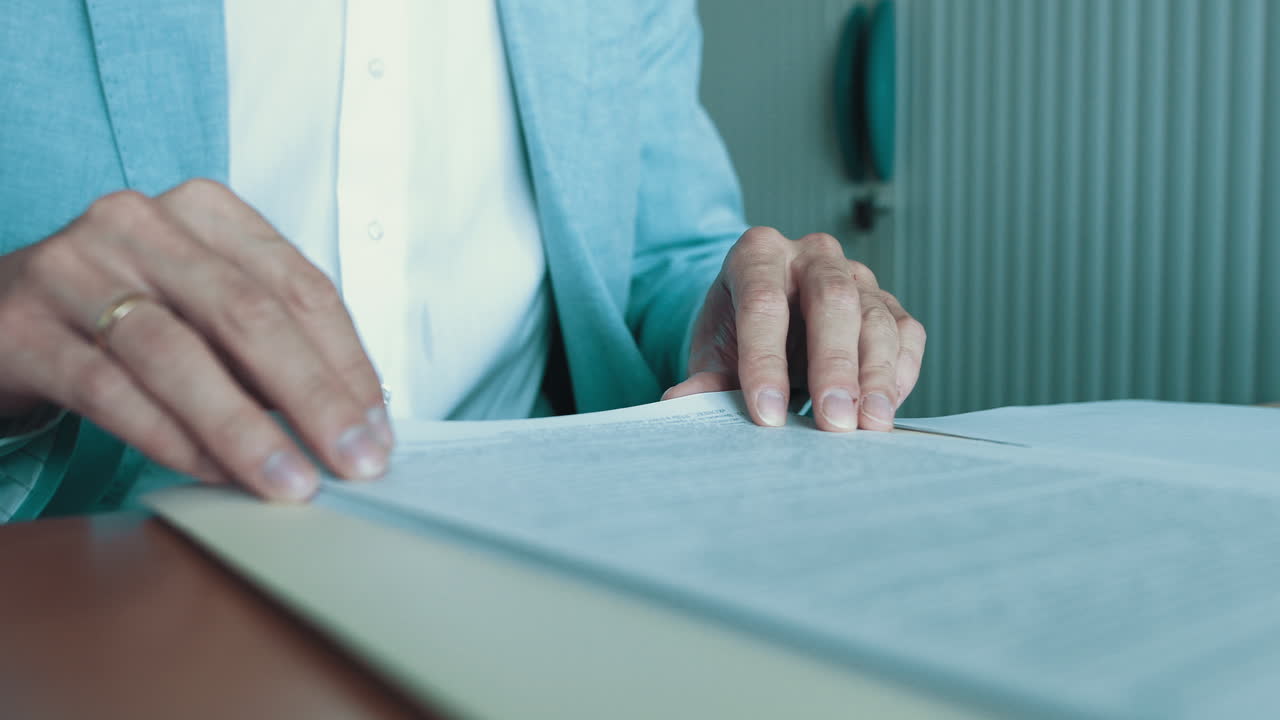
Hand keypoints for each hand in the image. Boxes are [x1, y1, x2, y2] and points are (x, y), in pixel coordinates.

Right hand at [0, 180, 391, 500]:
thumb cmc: (126, 314)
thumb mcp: (205, 306)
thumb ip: (270, 345)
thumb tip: (353, 419)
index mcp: (204, 211)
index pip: (299, 287)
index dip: (347, 363)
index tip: (377, 428)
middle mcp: (139, 224)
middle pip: (248, 316)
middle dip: (313, 398)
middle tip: (354, 463)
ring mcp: (74, 269)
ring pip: (180, 355)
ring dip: (246, 430)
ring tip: (291, 483)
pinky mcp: (23, 328)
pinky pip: (110, 390)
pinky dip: (171, 438)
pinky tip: (215, 475)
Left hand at [663, 227, 924, 431]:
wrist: (768, 320)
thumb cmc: (738, 333)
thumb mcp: (713, 352)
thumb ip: (705, 378)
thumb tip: (680, 402)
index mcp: (757, 254)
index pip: (762, 302)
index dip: (764, 360)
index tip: (767, 414)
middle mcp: (812, 255)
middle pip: (832, 300)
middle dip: (834, 364)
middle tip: (834, 421)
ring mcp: (856, 275)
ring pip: (876, 317)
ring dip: (876, 376)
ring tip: (869, 426)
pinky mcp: (887, 303)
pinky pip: (906, 333)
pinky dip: (900, 373)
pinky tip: (886, 409)